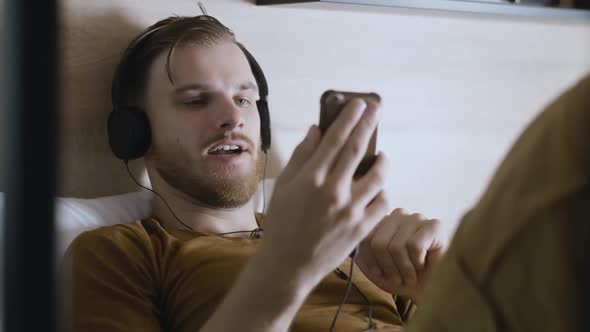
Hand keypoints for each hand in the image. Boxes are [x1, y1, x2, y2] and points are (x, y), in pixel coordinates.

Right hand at [261, 98, 391, 287]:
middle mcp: (334, 190)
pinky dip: (382, 192)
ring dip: (383, 161)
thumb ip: (301, 156)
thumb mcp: (283, 186)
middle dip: (369, 124)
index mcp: (312, 178)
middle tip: (377, 109)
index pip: (336, 138)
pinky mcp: (362, 228)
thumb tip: (316, 130)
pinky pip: (383, 202)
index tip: (359, 103)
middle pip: (359, 149)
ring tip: (381, 157)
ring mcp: (351, 210)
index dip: (349, 117)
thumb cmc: (282, 224)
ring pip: (379, 176)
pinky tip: (376, 189)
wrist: (288, 265)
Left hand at [355, 209, 446, 302]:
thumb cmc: (403, 280)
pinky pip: (415, 245)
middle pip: (378, 242)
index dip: (370, 260)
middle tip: (398, 278)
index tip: (380, 272)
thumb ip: (360, 256)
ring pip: (396, 245)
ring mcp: (416, 218)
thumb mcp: (375, 270)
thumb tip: (350, 249)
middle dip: (387, 267)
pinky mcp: (434, 225)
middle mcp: (398, 215)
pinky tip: (424, 266)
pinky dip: (417, 263)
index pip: (364, 235)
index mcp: (382, 221)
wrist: (431, 293)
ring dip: (403, 268)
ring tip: (410, 275)